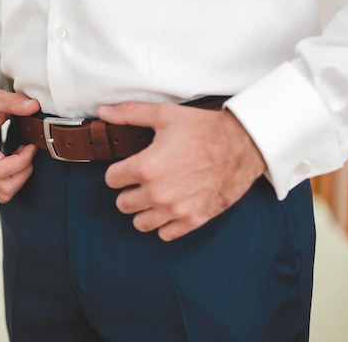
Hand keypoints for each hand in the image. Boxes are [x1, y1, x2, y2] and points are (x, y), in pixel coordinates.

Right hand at [0, 85, 40, 202]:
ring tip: (22, 156)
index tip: (30, 146)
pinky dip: (14, 180)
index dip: (22, 162)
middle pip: (4, 186)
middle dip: (23, 172)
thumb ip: (15, 102)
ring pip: (3, 193)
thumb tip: (34, 106)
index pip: (0, 169)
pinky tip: (16, 160)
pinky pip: (1, 190)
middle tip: (28, 151)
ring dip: (19, 178)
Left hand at [98, 102, 265, 240]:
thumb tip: (104, 112)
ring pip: (140, 223)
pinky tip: (170, 207)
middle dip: (129, 191)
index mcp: (146, 167)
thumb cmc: (204, 129)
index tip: (129, 167)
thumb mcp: (165, 115)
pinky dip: (164, 223)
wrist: (244, 145)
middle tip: (142, 180)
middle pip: (122, 204)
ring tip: (154, 195)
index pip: (111, 180)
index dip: (118, 171)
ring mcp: (176, 209)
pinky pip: (164, 234)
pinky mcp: (194, 220)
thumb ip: (130, 114)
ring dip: (143, 209)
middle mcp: (158, 193)